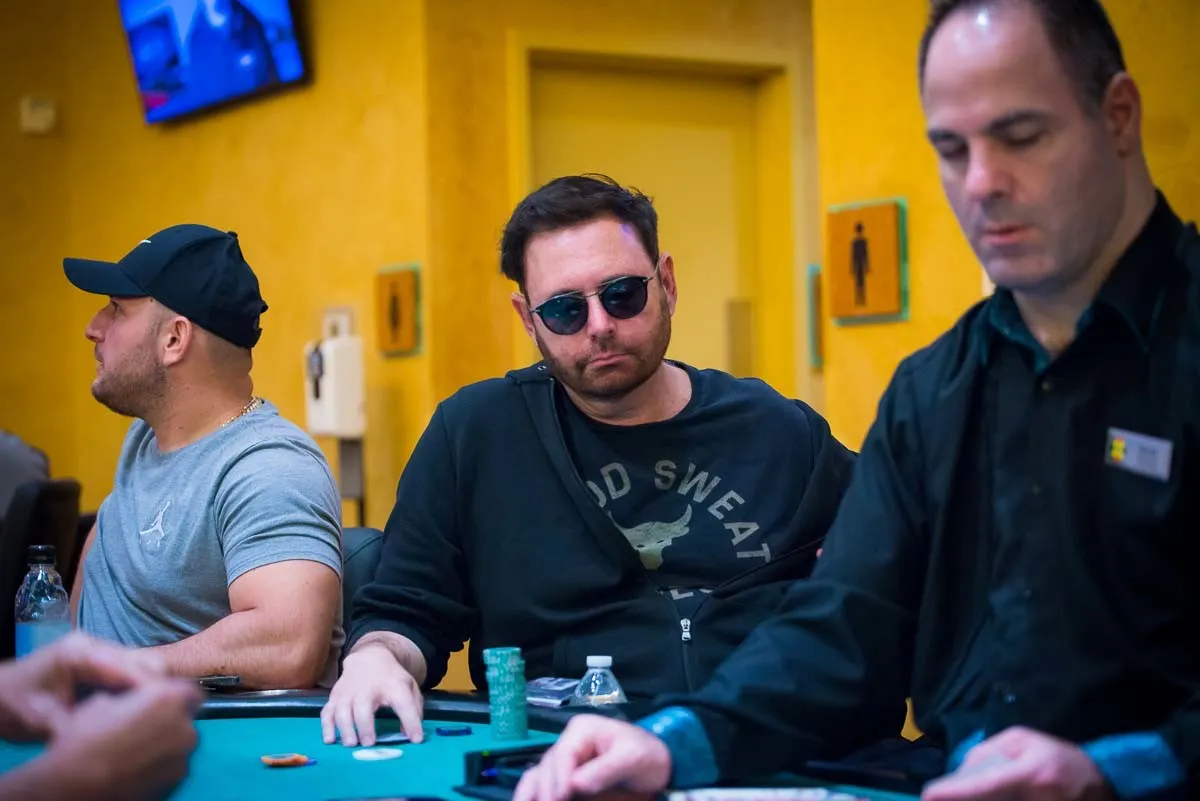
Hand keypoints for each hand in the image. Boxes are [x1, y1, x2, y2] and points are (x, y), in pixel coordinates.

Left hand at [0, 632, 167, 741]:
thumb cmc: (14, 707)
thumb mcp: (44, 721)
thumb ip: (83, 722)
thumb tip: (119, 730)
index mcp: (78, 654)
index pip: (128, 666)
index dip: (151, 688)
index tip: (169, 709)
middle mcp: (92, 644)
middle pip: (143, 659)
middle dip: (158, 687)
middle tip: (166, 715)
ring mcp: (96, 648)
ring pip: (142, 662)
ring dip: (151, 687)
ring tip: (156, 712)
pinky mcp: (99, 657)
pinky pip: (130, 668)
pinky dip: (140, 686)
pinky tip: (140, 706)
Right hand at [41, 678, 200, 800]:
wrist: (76, 788)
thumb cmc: (84, 742)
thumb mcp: (101, 702)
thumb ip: (131, 696)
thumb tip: (135, 699)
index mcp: (170, 700)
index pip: (188, 689)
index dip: (170, 693)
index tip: (153, 699)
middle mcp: (185, 728)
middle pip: (185, 717)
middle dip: (167, 718)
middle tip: (140, 724)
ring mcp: (183, 758)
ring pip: (178, 742)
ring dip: (162, 742)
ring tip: (132, 749)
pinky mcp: (176, 782)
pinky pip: (172, 765)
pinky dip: (158, 763)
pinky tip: (133, 766)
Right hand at [320, 643, 424, 745]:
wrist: (369, 657)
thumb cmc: (391, 679)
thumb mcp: (409, 688)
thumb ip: (413, 711)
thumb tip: (411, 737)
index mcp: (394, 686)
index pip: (404, 703)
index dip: (411, 722)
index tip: (415, 739)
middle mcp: (368, 688)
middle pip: (363, 708)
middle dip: (365, 727)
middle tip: (369, 744)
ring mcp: (348, 692)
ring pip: (342, 711)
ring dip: (345, 729)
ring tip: (351, 744)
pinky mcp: (335, 697)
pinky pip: (327, 712)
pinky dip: (327, 727)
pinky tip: (330, 739)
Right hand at [513, 714, 671, 800]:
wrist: (658, 766)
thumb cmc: (647, 756)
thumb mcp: (633, 758)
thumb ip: (606, 769)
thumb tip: (576, 784)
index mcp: (582, 730)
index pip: (563, 753)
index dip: (558, 777)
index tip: (562, 798)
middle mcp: (568, 742)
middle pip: (547, 766)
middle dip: (546, 790)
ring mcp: (564, 759)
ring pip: (537, 775)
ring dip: (532, 793)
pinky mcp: (564, 776)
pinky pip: (539, 783)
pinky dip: (529, 794)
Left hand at [923, 727, 1115, 800]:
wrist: (1106, 784)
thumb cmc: (1058, 757)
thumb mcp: (1023, 740)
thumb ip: (989, 752)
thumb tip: (960, 773)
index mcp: (1030, 774)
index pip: (984, 787)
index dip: (954, 793)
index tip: (928, 796)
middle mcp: (1036, 800)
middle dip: (963, 800)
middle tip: (938, 797)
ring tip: (958, 794)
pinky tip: (989, 797)